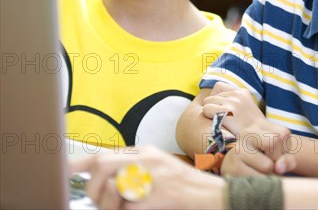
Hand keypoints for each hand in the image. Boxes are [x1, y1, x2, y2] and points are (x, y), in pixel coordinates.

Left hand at [69, 146, 225, 209]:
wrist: (214, 196)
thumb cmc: (185, 187)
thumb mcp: (158, 169)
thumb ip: (131, 170)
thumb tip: (101, 180)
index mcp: (144, 153)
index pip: (102, 155)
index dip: (78, 164)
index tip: (64, 171)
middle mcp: (146, 160)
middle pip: (101, 166)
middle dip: (94, 188)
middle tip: (105, 202)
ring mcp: (153, 176)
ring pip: (112, 188)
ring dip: (112, 204)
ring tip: (128, 208)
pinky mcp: (159, 194)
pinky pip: (130, 208)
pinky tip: (145, 209)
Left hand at [203, 82, 265, 134]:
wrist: (259, 136)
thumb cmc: (251, 127)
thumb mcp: (246, 107)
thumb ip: (234, 100)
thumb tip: (216, 98)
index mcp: (242, 92)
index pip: (218, 86)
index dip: (216, 98)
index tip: (221, 108)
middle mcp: (237, 94)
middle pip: (211, 95)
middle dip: (213, 107)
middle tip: (219, 118)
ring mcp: (232, 102)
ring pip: (207, 102)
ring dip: (210, 112)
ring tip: (219, 121)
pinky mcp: (226, 111)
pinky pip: (206, 109)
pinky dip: (208, 117)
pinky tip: (217, 124)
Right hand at [221, 118, 297, 176]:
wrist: (237, 165)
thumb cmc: (266, 158)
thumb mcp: (280, 153)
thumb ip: (288, 159)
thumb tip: (278, 168)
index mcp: (260, 124)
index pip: (283, 134)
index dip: (286, 148)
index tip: (278, 152)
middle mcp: (247, 132)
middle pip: (274, 142)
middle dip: (277, 158)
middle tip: (270, 161)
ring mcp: (238, 149)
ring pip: (267, 165)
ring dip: (270, 173)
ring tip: (262, 170)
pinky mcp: (234, 167)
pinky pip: (257, 179)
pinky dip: (262, 182)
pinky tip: (255, 176)